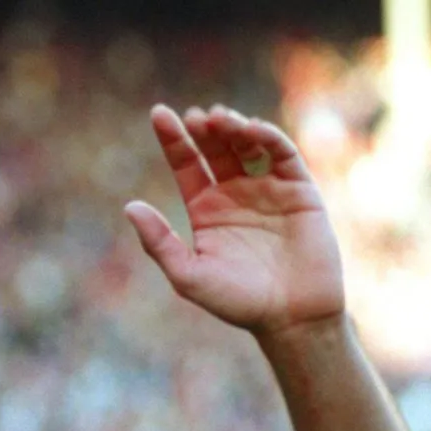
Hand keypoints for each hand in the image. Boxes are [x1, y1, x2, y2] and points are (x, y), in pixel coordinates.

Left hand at [125, 104, 344, 339]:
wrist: (291, 317)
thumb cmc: (236, 301)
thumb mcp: (188, 274)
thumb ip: (158, 242)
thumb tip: (130, 206)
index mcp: (205, 209)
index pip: (186, 165)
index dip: (173, 139)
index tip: (159, 113)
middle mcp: (235, 194)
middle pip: (215, 148)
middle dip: (204, 128)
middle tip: (194, 116)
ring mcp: (268, 190)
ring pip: (248, 145)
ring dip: (233, 127)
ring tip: (219, 120)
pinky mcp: (300, 191)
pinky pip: (283, 156)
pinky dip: (268, 137)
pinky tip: (251, 130)